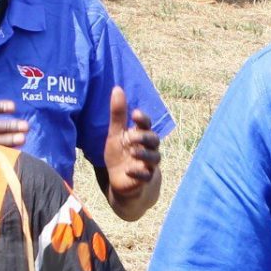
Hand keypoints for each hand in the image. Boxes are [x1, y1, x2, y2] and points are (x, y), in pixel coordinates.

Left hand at [102, 88, 160, 203]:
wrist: (122, 182)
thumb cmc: (120, 155)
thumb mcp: (116, 134)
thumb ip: (117, 114)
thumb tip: (117, 88)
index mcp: (140, 135)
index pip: (146, 125)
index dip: (143, 119)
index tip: (136, 114)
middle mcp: (148, 149)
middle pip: (154, 140)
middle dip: (145, 137)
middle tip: (132, 137)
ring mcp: (148, 164)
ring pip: (155, 157)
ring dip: (144, 154)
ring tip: (133, 152)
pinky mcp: (145, 179)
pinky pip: (146, 176)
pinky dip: (138, 173)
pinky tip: (129, 170)